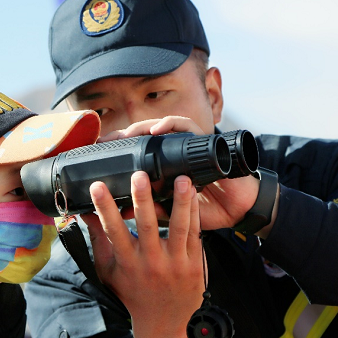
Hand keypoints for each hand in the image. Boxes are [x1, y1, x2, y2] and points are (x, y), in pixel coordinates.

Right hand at [81, 170, 203, 337]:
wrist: (165, 324)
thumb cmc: (133, 294)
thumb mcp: (109, 272)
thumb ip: (98, 241)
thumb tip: (84, 214)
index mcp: (127, 263)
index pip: (113, 231)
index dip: (104, 208)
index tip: (97, 186)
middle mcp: (151, 263)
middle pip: (147, 226)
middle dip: (142, 200)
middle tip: (140, 176)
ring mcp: (175, 264)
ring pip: (178, 228)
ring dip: (180, 202)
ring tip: (181, 179)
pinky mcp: (194, 264)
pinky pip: (195, 234)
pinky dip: (194, 213)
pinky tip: (193, 195)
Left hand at [101, 116, 272, 233]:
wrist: (238, 209)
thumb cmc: (206, 209)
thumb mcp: (172, 212)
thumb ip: (150, 209)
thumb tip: (120, 212)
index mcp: (165, 165)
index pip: (137, 150)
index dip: (119, 148)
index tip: (98, 152)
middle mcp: (174, 151)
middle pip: (145, 135)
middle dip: (124, 134)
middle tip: (106, 139)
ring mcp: (189, 144)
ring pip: (162, 126)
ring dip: (143, 127)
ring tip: (127, 133)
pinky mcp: (204, 141)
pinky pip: (187, 126)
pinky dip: (170, 124)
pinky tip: (156, 130)